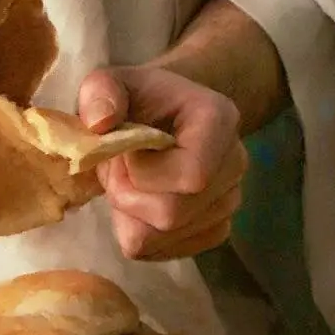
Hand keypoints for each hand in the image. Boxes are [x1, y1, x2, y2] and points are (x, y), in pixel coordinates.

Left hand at [77, 65, 248, 260]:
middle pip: (173, 214)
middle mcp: (235, 163)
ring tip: (132, 182)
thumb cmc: (137, 99)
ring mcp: (230, 200)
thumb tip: (101, 123)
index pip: (191, 176)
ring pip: (166, 237)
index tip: (125, 151)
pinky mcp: (216, 229)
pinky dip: (141, 233)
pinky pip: (168, 252)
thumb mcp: (109, 82)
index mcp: (218, 119)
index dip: (144, 174)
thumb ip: (100, 93)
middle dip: (128, 197)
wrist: (165, 116)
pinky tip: (140, 203)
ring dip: (131, 215)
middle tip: (117, 170)